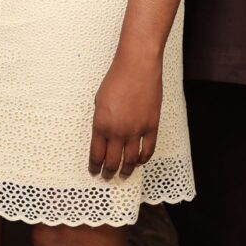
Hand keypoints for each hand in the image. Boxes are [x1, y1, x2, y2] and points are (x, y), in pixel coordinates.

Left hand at [90, 51, 161, 180]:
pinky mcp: (151, 126)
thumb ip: (101, 121)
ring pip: (131, 160)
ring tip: (123, 175)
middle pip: (113, 161)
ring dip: (126, 170)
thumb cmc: (116, 80)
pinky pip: (148, 150)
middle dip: (108, 172)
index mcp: (101, 124)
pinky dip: (143, 159)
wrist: (137, 68)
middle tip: (107, 177)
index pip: (97, 154)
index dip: (95, 166)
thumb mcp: (99, 101)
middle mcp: (118, 131)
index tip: (94, 171)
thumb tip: (104, 135)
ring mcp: (136, 130)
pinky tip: (139, 162)